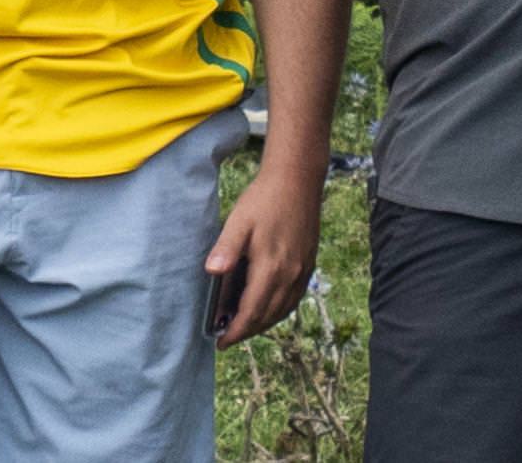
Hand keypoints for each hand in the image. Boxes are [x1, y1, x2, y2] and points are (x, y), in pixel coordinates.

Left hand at [205, 159, 322, 346]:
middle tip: (227, 337)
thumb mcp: (238, 222)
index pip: (252, 312)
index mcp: (272, 267)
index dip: (235, 331)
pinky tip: (268, 305)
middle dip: (247, 331)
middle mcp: (291, 273)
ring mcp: (303, 268)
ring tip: (244, 325)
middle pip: (268, 316)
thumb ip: (226, 249)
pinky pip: (295, 297)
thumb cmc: (264, 199)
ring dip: (264, 322)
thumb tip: (212, 272)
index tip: (220, 342)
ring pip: (284, 309)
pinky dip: (280, 309)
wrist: (298, 179)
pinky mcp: (309, 261)